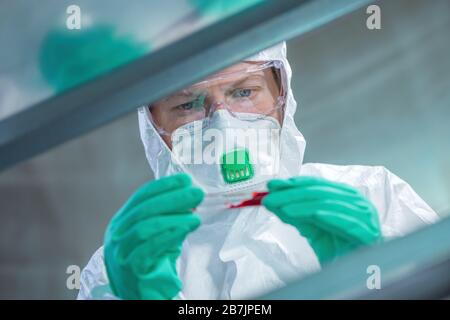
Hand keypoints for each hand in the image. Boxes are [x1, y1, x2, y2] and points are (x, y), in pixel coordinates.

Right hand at [104, 173, 203, 298]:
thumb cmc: (150, 265)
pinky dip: (169, 235)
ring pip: (146, 227)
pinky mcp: (131, 269)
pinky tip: (185, 229)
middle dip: (173, 198)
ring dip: (174, 218)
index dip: (164, 185)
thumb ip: (168, 217)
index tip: (185, 180)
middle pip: (145, 209)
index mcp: (122, 221)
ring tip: (196, 216)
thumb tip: (190, 197)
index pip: (142, 196)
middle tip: (196, 193)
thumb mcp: (157, 235)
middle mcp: (117, 234)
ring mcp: (121, 252)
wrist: (141, 296)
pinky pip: (149, 248)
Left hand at [262, 176, 380, 263]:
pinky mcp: (368, 233)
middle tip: (270, 198)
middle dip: (291, 194)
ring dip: (304, 205)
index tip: (271, 186)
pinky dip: (330, 217)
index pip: (316, 184)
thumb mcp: (311, 228)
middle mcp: (356, 202)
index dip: (292, 184)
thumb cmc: (337, 249)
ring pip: (330, 204)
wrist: (357, 274)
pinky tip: (315, 216)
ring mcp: (364, 216)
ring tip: (284, 209)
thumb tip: (272, 200)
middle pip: (319, 192)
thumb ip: (295, 213)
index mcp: (345, 196)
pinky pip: (347, 222)